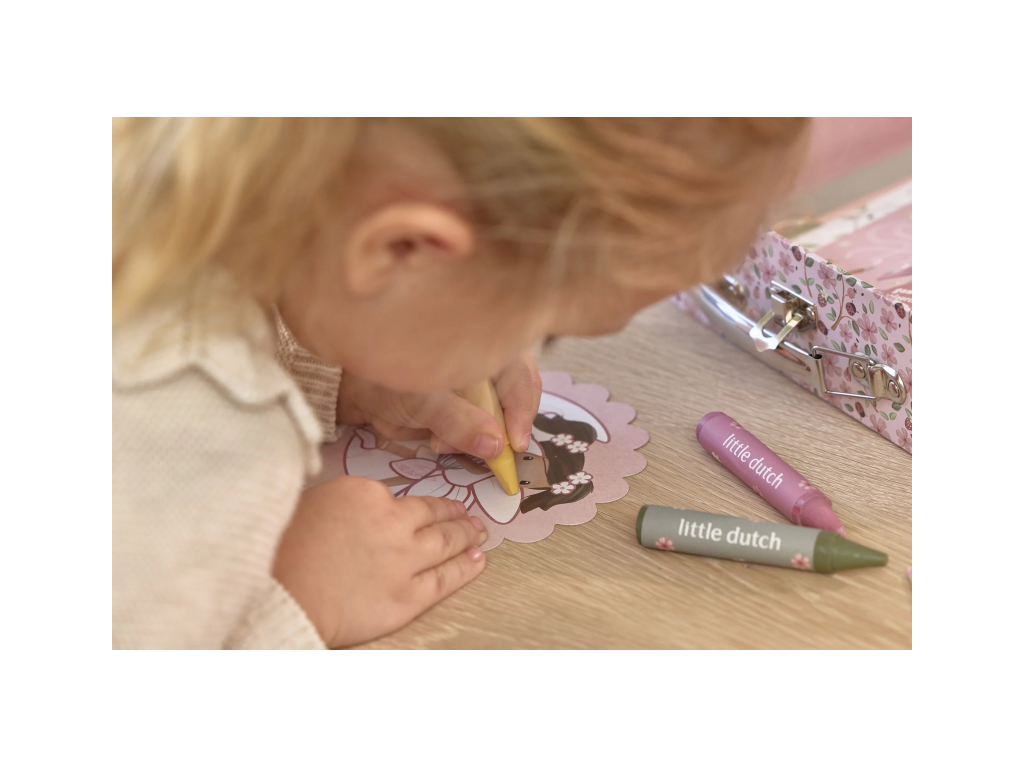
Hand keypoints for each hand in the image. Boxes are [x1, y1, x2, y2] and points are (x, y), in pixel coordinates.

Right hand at [273, 476, 487, 647]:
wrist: (281, 596)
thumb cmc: (283, 550)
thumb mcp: (314, 502)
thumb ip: (349, 501)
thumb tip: (365, 508)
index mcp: (367, 493)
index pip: (402, 496)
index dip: (416, 504)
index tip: (427, 506)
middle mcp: (394, 522)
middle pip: (434, 515)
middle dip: (455, 514)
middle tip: (468, 515)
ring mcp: (405, 560)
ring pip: (447, 542)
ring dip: (467, 535)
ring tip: (479, 533)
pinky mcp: (408, 597)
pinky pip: (446, 579)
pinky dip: (465, 568)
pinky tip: (477, 561)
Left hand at [337, 353, 541, 459]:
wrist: (350, 389)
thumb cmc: (385, 379)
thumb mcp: (423, 402)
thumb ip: (460, 423)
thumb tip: (497, 446)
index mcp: (482, 345)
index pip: (521, 380)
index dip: (521, 414)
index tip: (514, 447)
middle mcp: (486, 362)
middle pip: (514, 401)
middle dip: (498, 430)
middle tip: (483, 454)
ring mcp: (475, 385)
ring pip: (496, 419)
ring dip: (476, 437)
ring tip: (441, 442)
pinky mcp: (462, 406)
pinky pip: (477, 429)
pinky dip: (462, 440)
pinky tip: (437, 440)